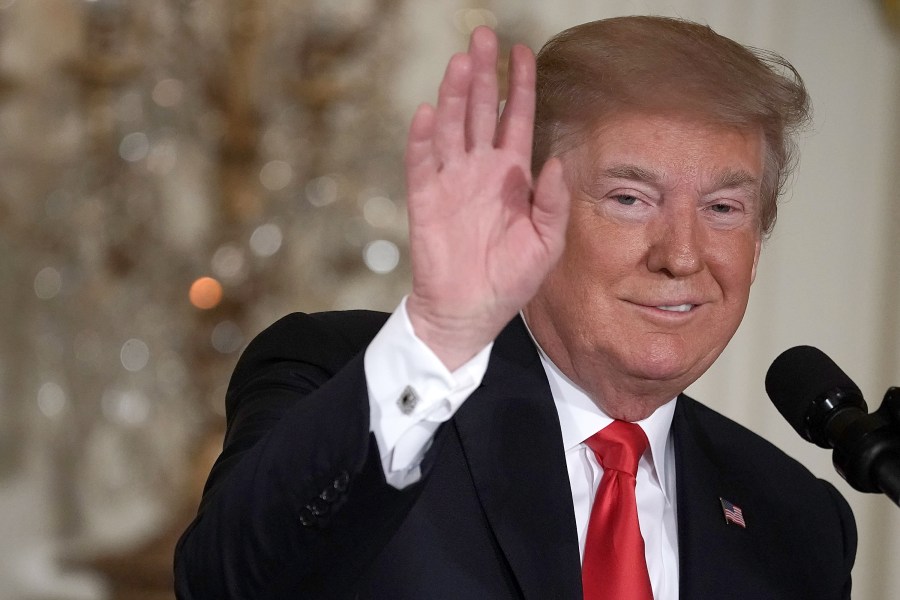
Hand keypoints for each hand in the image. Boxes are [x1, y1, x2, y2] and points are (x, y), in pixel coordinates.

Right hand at [404, 26, 569, 370]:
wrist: (470, 312)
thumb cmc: (511, 280)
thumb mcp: (546, 244)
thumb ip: (553, 203)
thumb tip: (555, 161)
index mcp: (512, 176)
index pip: (516, 119)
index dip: (520, 86)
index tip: (523, 53)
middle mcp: (480, 170)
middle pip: (480, 111)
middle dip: (483, 75)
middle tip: (483, 37)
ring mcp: (451, 182)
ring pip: (451, 128)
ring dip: (454, 96)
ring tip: (460, 63)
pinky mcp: (425, 200)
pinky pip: (422, 163)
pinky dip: (423, 138)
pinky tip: (428, 112)